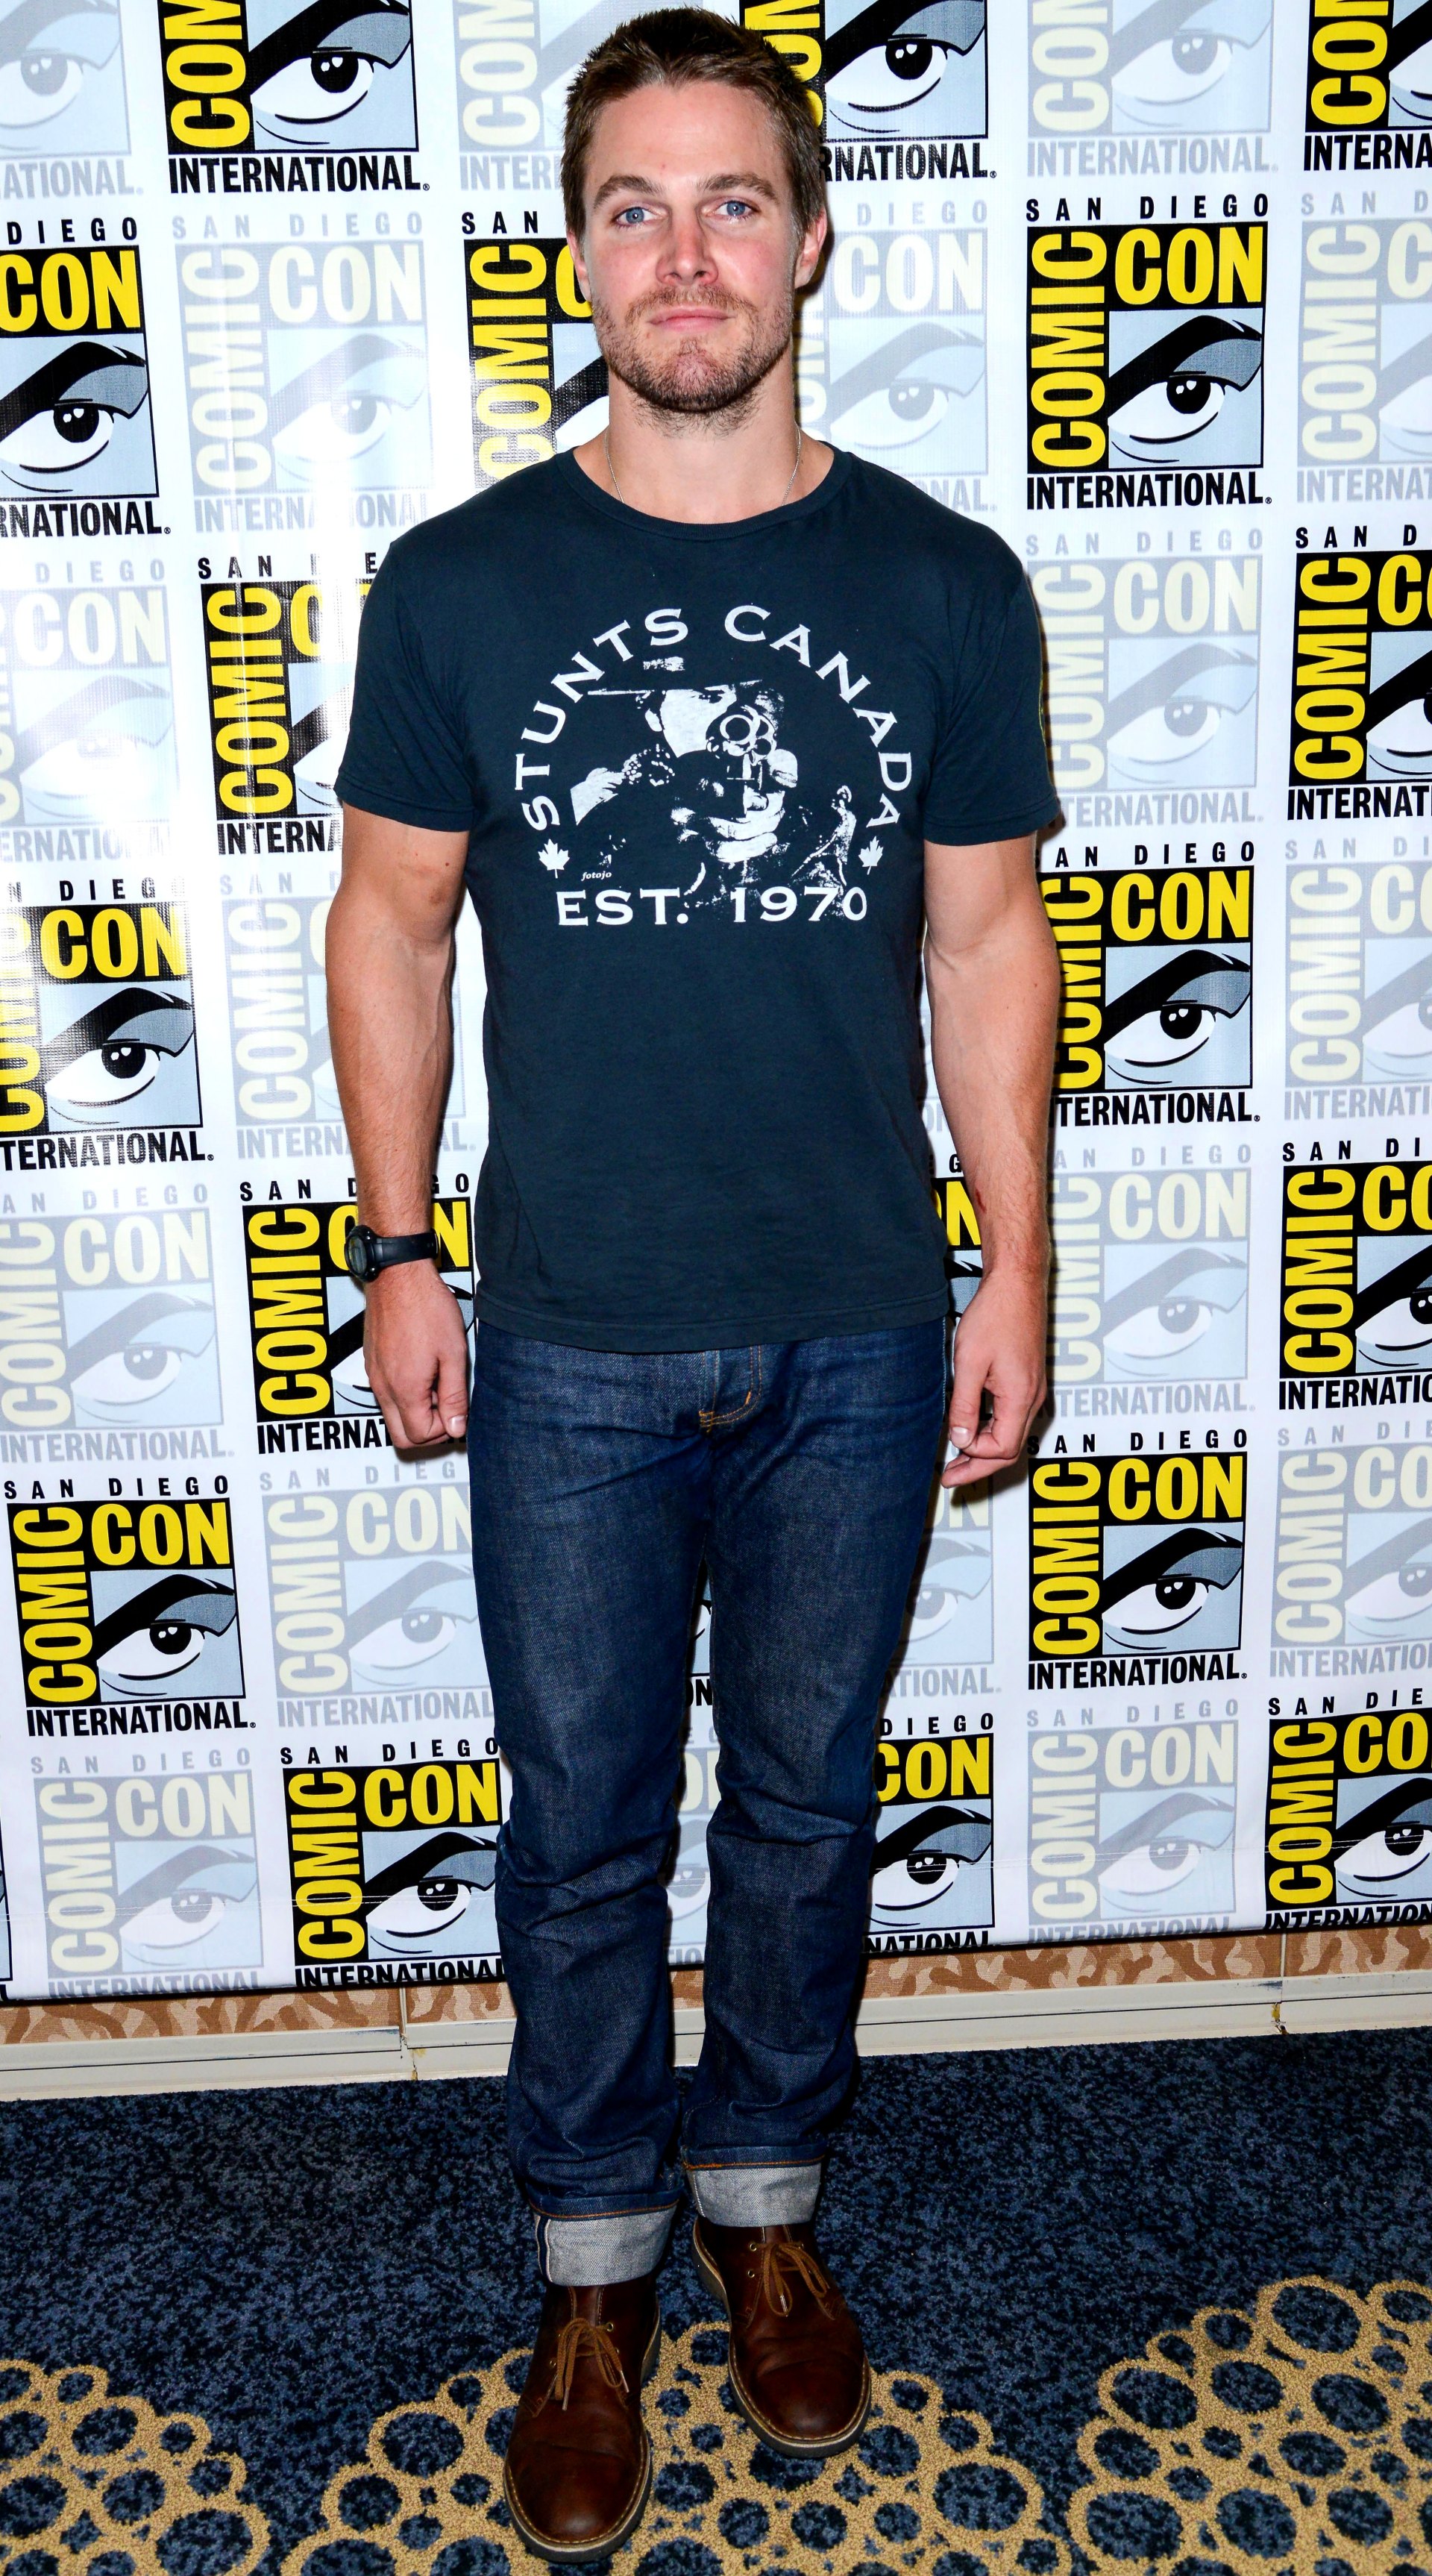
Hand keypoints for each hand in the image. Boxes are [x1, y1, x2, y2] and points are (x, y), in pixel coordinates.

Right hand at [363, 1262, 469, 1450]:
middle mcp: (383, 1387)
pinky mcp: (371, 1362)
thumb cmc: (426, 1307)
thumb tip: (457, 1427)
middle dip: (427, 1431)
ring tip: (437, 1383)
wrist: (397, 1275)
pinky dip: (404, 1395)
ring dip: (416, 1412)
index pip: (420, 1436)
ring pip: (391, 1416)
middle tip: (448, 1408)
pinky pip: (385, 1395)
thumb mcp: (453, 1353)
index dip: (444, 1430)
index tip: (457, 1410)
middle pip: (400, 1436)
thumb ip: (454, 1395)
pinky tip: (422, 1371)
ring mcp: (374, 1375)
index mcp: (405, 1389)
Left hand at [942, 1266, 1047, 1487]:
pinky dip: (991, 1432)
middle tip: (951, 1479)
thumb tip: (960, 1438)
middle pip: (1009, 1449)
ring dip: (984, 1451)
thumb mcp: (970, 1363)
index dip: (973, 1456)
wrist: (1017, 1285)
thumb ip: (965, 1404)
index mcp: (1020, 1398)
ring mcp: (1032, 1390)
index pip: (1001, 1448)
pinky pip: (1012, 1418)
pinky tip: (972, 1430)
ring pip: (1011, 1435)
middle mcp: (1032, 1399)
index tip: (949, 1456)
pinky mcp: (1027, 1381)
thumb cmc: (996, 1316)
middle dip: (979, 1467)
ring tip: (956, 1460)